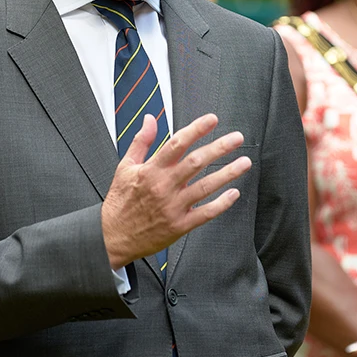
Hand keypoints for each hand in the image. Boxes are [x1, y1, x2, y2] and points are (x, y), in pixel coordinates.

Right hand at [101, 113, 250, 267]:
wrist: (112, 237)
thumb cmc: (120, 202)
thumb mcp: (125, 167)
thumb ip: (141, 141)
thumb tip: (150, 118)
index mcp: (151, 170)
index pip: (177, 144)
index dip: (196, 129)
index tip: (212, 119)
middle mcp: (164, 186)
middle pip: (196, 162)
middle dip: (219, 148)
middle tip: (237, 138)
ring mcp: (173, 206)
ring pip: (206, 187)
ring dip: (228, 173)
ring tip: (244, 162)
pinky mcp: (180, 225)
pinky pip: (206, 213)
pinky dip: (222, 203)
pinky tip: (234, 193)